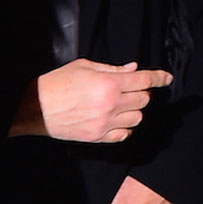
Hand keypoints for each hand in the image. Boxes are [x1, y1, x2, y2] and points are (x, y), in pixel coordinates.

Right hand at [11, 60, 172, 143]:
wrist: (35, 108)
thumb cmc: (57, 83)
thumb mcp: (84, 66)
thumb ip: (112, 69)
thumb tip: (133, 70)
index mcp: (109, 84)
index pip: (144, 81)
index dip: (159, 78)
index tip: (167, 78)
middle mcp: (111, 105)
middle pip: (143, 100)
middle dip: (140, 93)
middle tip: (128, 89)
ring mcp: (105, 123)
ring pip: (136, 119)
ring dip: (133, 111)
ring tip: (119, 105)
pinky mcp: (97, 137)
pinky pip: (123, 135)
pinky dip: (125, 128)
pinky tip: (115, 120)